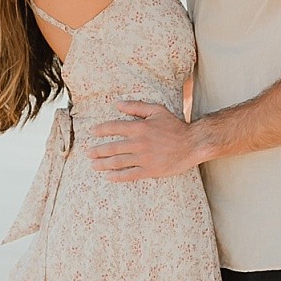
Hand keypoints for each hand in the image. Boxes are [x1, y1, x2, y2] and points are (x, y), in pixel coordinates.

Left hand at [84, 100, 204, 181]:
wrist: (193, 144)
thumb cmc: (175, 126)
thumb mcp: (157, 110)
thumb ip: (136, 106)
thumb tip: (118, 104)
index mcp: (139, 127)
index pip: (114, 127)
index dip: (101, 130)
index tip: (92, 132)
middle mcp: (139, 143)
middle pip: (112, 147)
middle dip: (97, 150)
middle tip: (88, 152)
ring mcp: (144, 158)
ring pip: (118, 162)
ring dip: (103, 164)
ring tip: (94, 165)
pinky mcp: (150, 170)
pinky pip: (130, 174)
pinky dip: (117, 176)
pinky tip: (108, 176)